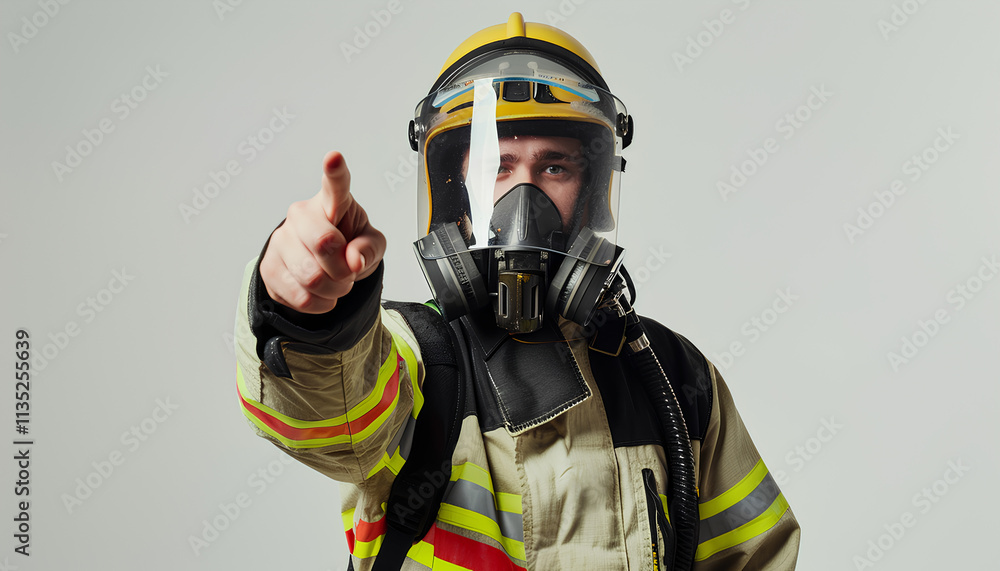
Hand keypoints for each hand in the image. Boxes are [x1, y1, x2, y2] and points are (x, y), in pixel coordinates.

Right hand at [259, 151, 385, 313]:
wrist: (325, 268)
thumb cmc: (349, 245)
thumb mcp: (372, 246)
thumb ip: (370, 248)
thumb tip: (355, 259)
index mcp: (332, 202)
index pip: (334, 185)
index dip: (335, 172)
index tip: (335, 158)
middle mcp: (302, 215)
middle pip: (324, 244)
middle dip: (344, 268)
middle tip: (349, 272)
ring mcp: (281, 240)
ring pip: (312, 276)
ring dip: (334, 290)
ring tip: (336, 283)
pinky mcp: (269, 266)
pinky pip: (300, 297)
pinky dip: (320, 303)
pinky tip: (321, 293)